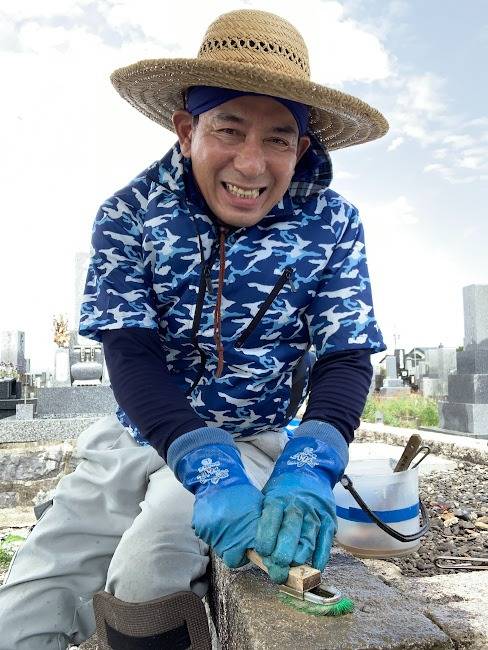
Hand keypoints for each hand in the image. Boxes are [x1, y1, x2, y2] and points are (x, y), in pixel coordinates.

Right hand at [175, 444, 262, 567]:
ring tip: (228, 525)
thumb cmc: (243, 494)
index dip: (247, 556)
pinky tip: (217, 519)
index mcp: (248, 532)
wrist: (219, 478)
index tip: (249, 551)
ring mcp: (214, 533)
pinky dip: (212, 532)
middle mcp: (230, 536)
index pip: (246, 559)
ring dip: (224, 541)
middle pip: (230, 558)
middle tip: (238, 542)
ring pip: (218, 548)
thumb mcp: (259, 510)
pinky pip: (207, 538)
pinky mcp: (201, 528)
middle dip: (235, 553)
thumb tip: (265, 547)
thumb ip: (261, 530)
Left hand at [254, 436, 343, 582]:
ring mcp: (315, 513)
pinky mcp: (329, 520)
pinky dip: (320, 558)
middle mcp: (297, 506)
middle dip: (282, 556)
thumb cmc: (283, 492)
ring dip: (299, 560)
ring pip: (308, 541)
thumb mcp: (268, 497)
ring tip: (291, 571)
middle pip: (290, 534)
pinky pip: (325, 543)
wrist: (309, 471)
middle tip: (276, 571)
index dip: (265, 539)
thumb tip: (250, 550)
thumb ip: (262, 520)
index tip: (261, 552)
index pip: (270, 519)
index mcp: (278, 498)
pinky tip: (313, 568)